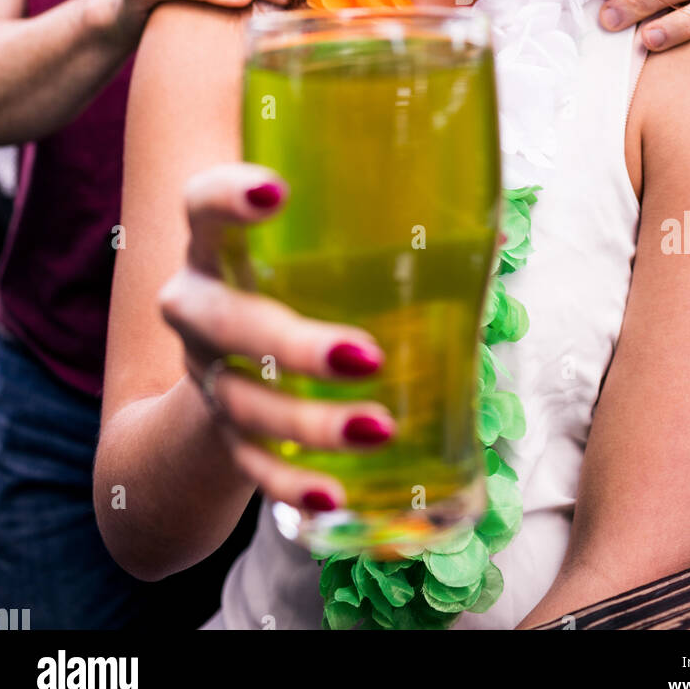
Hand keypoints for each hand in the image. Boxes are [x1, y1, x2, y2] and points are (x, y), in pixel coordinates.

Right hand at [158, 163, 395, 513]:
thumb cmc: (301, 281)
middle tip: (365, 355)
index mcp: (217, 242)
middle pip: (225, 320)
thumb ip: (384, 228)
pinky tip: (334, 497)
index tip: (277, 191)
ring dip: (311, 422)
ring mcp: (206, 373)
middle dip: (294, 341)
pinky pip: (250, 466)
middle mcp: (199, 305)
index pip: (202, 202)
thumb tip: (490, 221)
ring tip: (379, 429)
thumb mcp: (322, 248)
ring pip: (245, 400)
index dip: (229, 196)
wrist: (236, 362)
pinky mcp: (223, 433)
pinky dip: (290, 485)